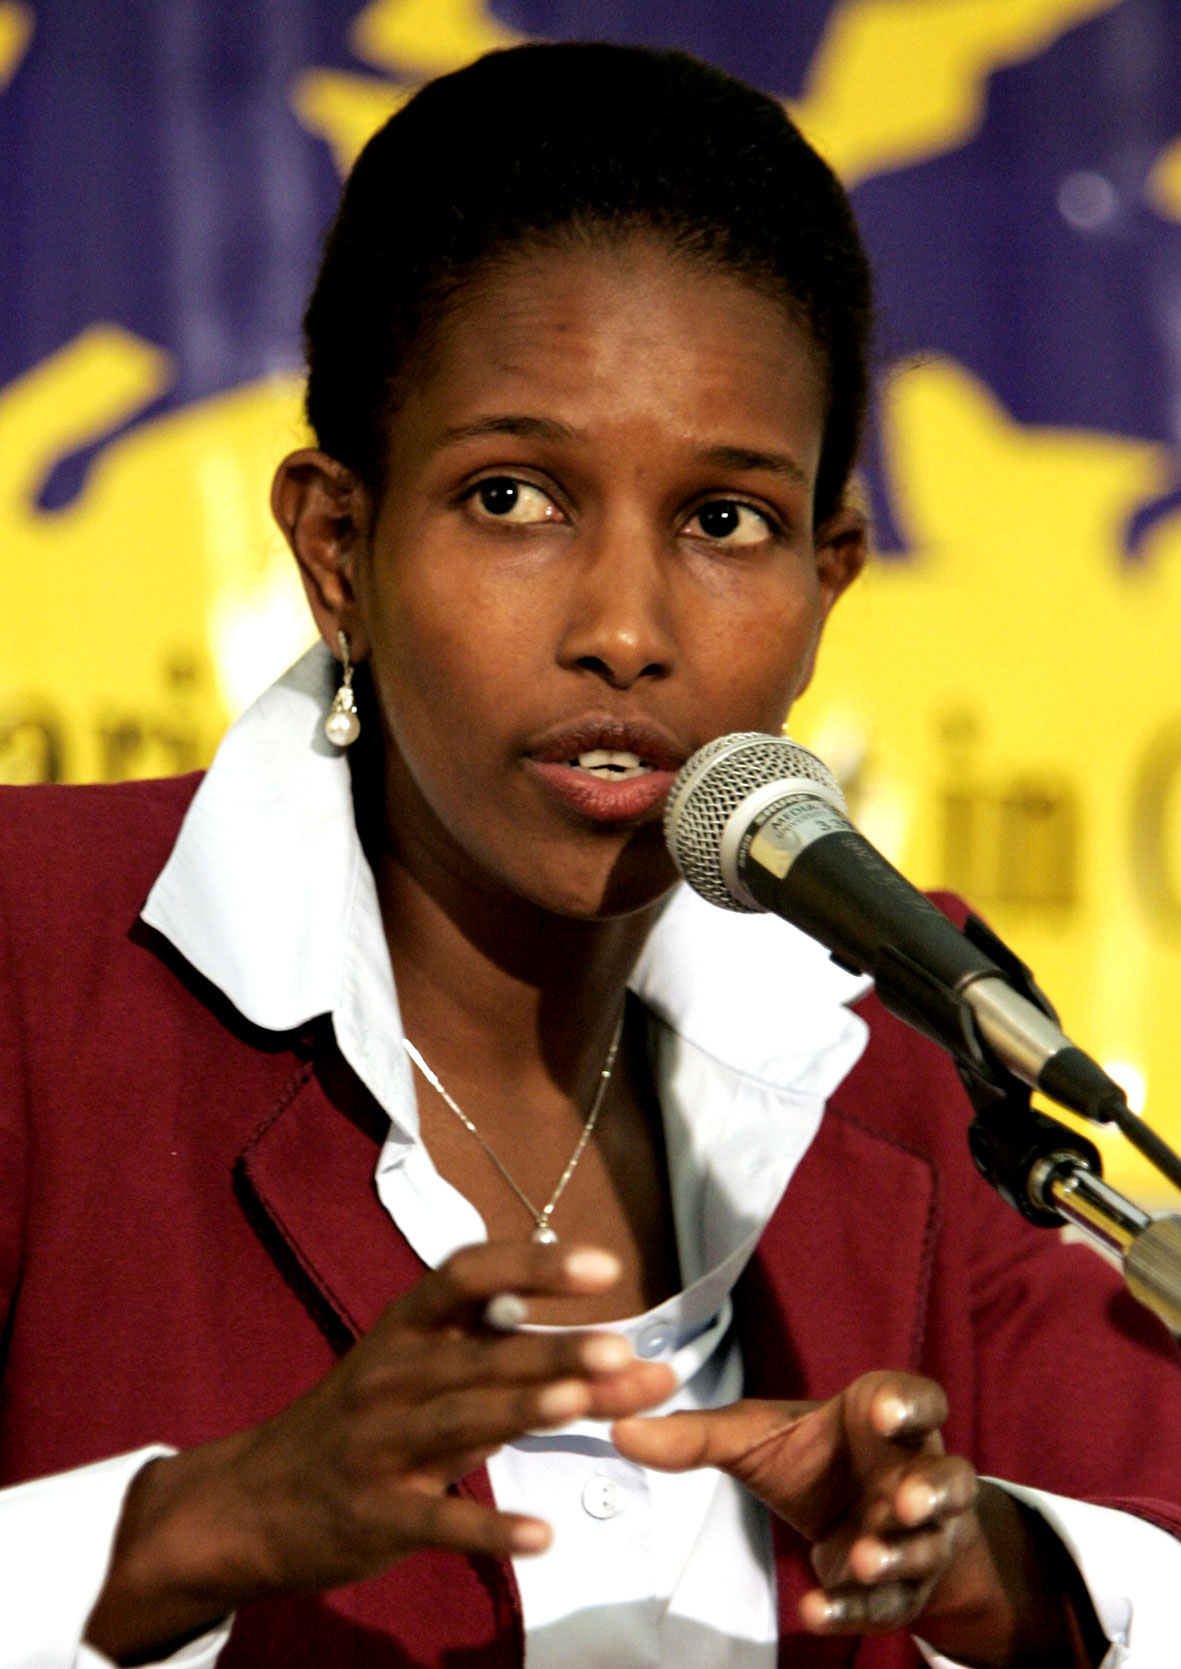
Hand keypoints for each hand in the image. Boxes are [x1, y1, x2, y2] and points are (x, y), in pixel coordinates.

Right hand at [87, 1241, 674, 1663]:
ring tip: (581, 1404)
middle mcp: (391, 1373)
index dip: (534, 1265)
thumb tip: (636, 1364)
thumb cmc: (368, 1421)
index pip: (469, 1275)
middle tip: (622, 1349)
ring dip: (521, 1410)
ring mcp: (379, 1444)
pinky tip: (540, 1537)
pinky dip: (487, 1529)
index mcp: (407, 1327)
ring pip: (458, 1421)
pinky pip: (435, 1520)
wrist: (257, 1501)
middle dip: (551, 1351)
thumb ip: (528, 1371)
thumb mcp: (432, 1378)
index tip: (603, 1263)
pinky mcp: (373, 1513)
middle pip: (479, 1354)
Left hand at [613, 1371, 1097, 1667]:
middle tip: (901, 1502)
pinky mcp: (904, 1592)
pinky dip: (854, 1607)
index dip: (907, 1407)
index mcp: (889, 1419)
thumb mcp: (755, 1439)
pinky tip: (814, 1611)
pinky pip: (889, 1603)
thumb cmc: (812, 1458)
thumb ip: (694, 1435)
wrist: (856, 1519)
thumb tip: (618, 1428)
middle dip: (927, 1492)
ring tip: (861, 1558)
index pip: (920, 1399)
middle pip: (946, 1478)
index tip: (880, 1414)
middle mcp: (917, 1473)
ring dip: (899, 1553)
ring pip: (927, 1545)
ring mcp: (920, 1537)